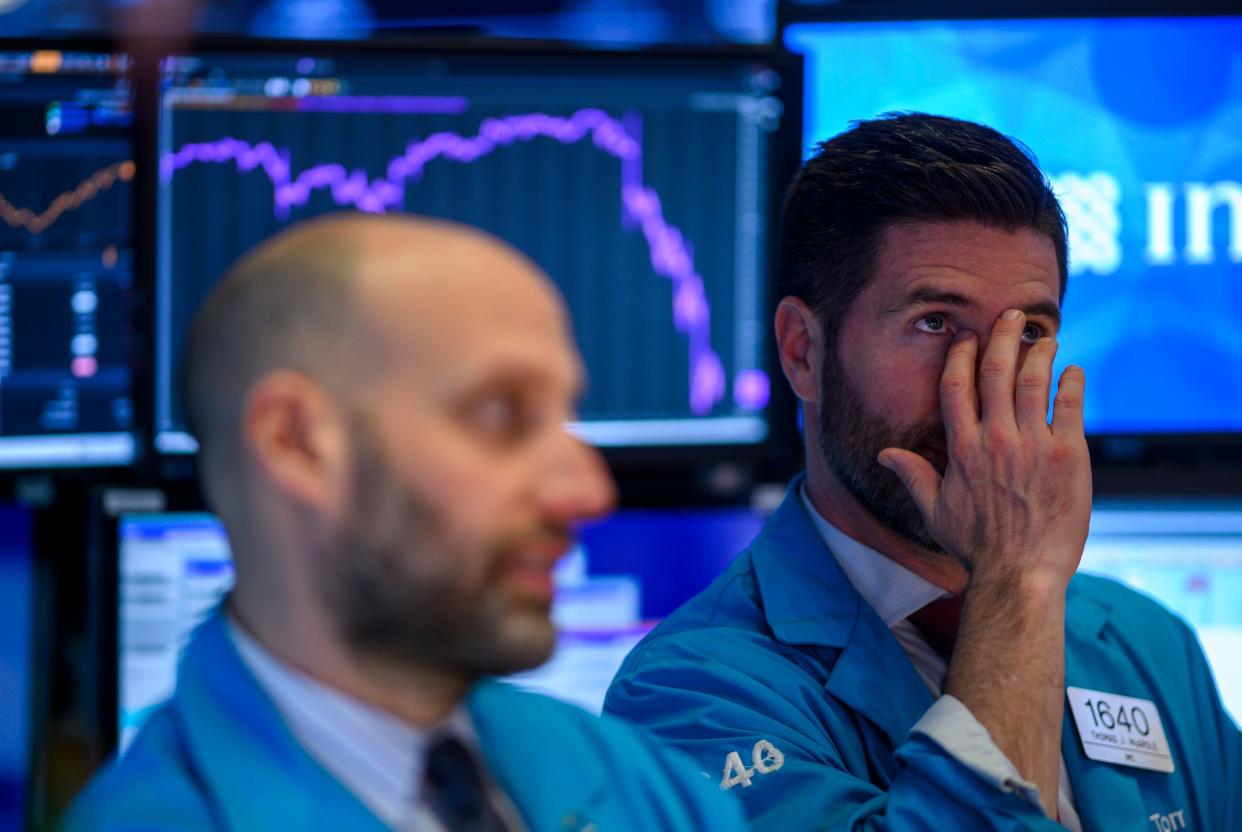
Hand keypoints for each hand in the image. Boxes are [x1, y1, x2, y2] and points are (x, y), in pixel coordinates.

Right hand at [878, 309, 1091, 588]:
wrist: (1021, 575)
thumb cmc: (976, 548)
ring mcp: (1033, 446)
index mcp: (962, 450)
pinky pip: (1070, 407)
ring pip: (1035, 382)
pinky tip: (1073, 372)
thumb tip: (885, 454)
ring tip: (1046, 336)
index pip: (957, 386)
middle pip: (997, 372)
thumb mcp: (935, 511)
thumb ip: (913, 475)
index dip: (962, 355)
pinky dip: (1072, 383)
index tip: (968, 337)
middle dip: (1004, 336)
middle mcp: (995, 440)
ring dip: (1040, 352)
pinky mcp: (1068, 456)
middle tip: (1012, 315)